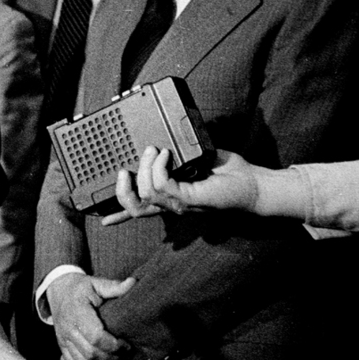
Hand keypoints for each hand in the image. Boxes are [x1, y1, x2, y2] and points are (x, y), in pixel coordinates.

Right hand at [47, 272, 135, 359]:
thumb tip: (133, 282)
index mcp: (78, 312)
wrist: (58, 291)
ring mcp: (63, 339)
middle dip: (112, 359)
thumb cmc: (81, 288)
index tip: (127, 345)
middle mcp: (68, 328)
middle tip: (126, 357)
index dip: (114, 345)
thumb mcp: (96, 283)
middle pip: (91, 352)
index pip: (96, 336)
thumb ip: (114, 286)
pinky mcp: (62, 346)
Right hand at [103, 147, 259, 223]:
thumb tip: (167, 138)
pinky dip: (159, 167)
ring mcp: (181, 204)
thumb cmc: (231, 173)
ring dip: (145, 167)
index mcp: (172, 199)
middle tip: (123, 170)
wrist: (256, 185)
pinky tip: (166, 154)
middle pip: (135, 208)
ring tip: (154, 150)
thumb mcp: (198, 159)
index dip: (120, 216)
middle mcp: (173, 205)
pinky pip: (163, 185)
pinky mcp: (191, 199)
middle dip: (122, 190)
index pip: (141, 211)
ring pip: (146, 193)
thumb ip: (181, 155)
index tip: (102, 220)